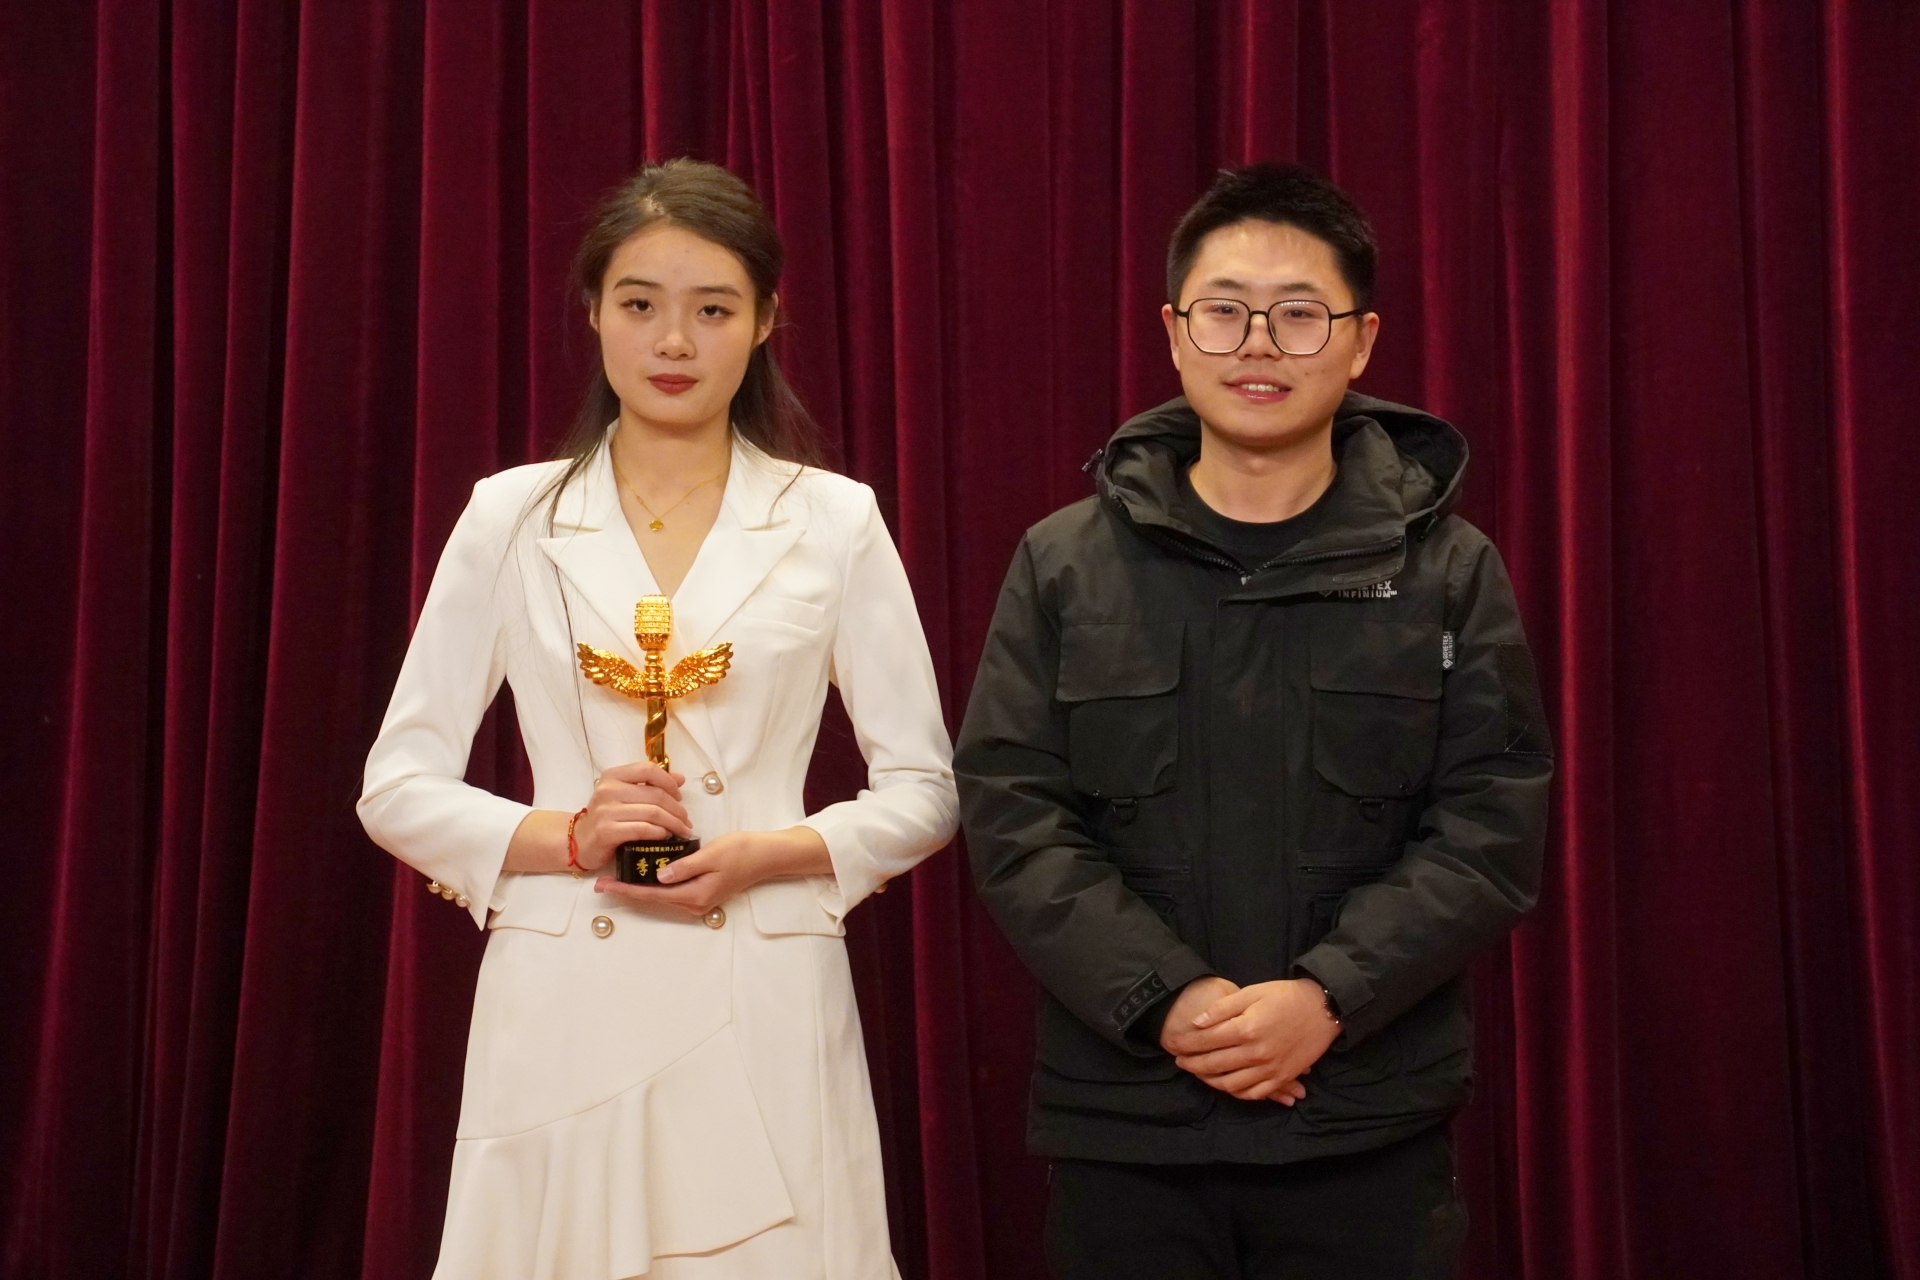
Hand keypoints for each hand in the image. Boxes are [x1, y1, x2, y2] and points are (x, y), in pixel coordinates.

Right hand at [573, 761, 691, 873]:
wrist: (580, 840)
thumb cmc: (607, 816)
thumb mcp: (626, 795)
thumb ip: (651, 785)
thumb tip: (680, 778)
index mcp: (613, 776)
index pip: (648, 769)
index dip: (669, 782)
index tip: (679, 796)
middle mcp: (608, 790)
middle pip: (656, 795)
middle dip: (677, 809)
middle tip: (686, 820)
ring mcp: (606, 811)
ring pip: (652, 813)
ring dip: (674, 823)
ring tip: (682, 830)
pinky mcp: (607, 831)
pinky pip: (642, 829)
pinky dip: (659, 833)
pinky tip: (666, 836)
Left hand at [594, 825, 830, 917]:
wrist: (766, 857)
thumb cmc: (742, 851)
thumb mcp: (711, 854)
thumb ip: (684, 866)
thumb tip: (658, 876)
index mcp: (694, 895)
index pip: (651, 895)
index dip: (625, 889)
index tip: (603, 884)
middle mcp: (694, 904)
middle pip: (652, 899)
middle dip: (626, 890)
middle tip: (601, 882)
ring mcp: (698, 900)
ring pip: (660, 896)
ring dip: (638, 888)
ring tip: (616, 877)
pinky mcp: (701, 892)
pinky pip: (671, 891)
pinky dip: (654, 885)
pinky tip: (643, 875)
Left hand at [1170, 978, 1339, 1102]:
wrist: (1322, 1009)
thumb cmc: (1284, 996)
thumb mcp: (1251, 992)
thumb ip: (1222, 1009)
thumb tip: (1196, 1022)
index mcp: (1246, 1028)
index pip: (1206, 1041)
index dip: (1186, 1044)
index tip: (1173, 1044)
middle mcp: (1256, 1053)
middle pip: (1215, 1065)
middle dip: (1192, 1064)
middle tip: (1179, 1061)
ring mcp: (1270, 1069)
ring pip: (1231, 1084)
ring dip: (1210, 1081)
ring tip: (1198, 1073)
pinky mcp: (1282, 1077)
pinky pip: (1254, 1093)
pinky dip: (1236, 1093)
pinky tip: (1226, 1086)